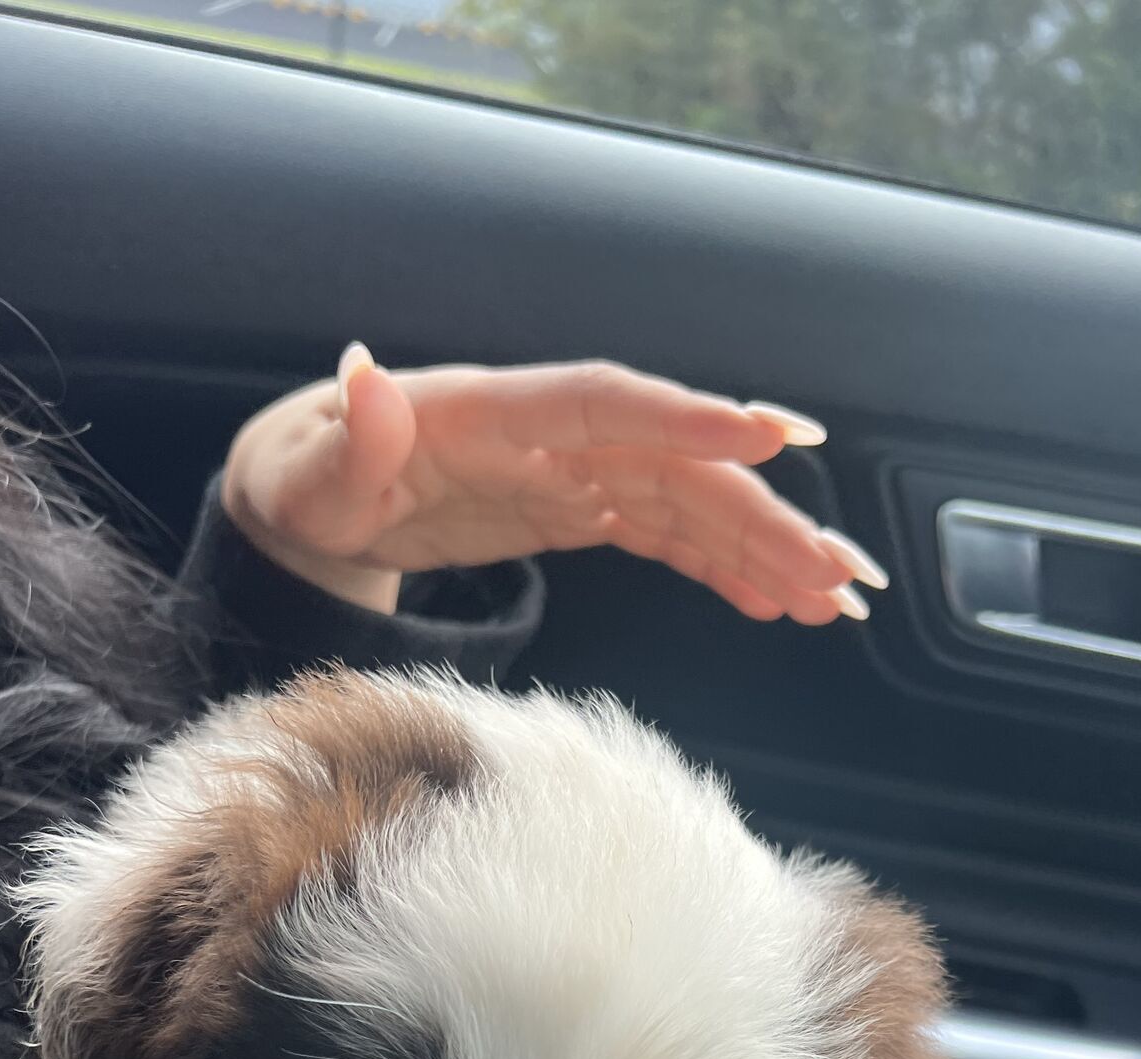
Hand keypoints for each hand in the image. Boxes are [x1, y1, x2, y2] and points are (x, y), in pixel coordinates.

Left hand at [221, 346, 887, 623]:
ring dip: (762, 550)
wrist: (312, 494)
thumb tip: (363, 375)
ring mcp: (572, 474)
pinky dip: (720, 568)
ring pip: (688, 505)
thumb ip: (349, 440)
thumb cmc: (306, 481)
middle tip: (834, 569)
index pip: (604, 405)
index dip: (685, 418)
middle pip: (675, 466)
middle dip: (761, 514)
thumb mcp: (307, 475)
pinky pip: (664, 538)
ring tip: (830, 598)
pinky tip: (773, 602)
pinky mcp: (578, 511)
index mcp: (491, 415)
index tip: (768, 435)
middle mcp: (550, 436)